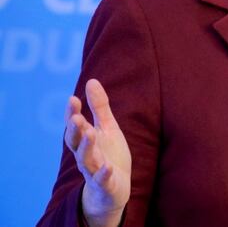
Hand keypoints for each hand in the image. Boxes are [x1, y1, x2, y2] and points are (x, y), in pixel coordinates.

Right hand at [64, 79, 130, 226]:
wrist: (114, 188)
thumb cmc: (109, 154)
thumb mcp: (107, 127)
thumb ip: (99, 106)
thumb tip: (91, 80)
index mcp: (85, 140)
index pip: (75, 126)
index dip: (72, 114)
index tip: (73, 99)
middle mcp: (85, 154)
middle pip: (76, 142)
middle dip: (75, 130)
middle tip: (76, 118)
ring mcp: (94, 170)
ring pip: (86, 159)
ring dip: (87, 147)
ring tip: (91, 133)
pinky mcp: (105, 184)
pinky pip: (102, 180)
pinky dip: (104, 174)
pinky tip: (107, 167)